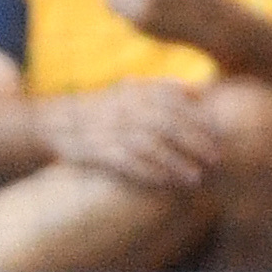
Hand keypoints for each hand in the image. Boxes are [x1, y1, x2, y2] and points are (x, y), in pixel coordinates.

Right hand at [39, 80, 224, 191]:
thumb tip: (200, 92)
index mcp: (134, 90)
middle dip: (194, 142)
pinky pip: (126, 162)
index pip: (174, 101)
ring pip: (149, 145)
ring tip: (195, 178)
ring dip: (175, 163)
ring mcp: (109, 128)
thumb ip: (162, 89)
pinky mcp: (95, 149)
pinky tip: (165, 182)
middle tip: (215, 159)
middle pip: (167, 124)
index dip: (199, 119)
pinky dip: (148, 172)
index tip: (219, 135)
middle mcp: (122, 107)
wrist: (53, 121)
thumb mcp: (129, 90)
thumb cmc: (101, 109)